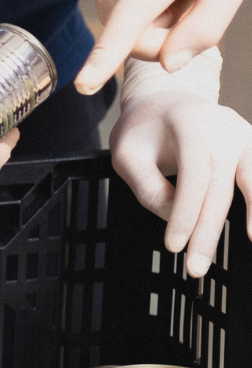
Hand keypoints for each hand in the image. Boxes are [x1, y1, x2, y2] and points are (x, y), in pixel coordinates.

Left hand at [109, 50, 251, 276]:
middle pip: (221, 187)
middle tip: (196, 268)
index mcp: (190, 124)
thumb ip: (147, 186)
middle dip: (208, 231)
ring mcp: (245, 136)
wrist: (167, 99)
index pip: (192, 177)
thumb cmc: (144, 129)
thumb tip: (172, 218)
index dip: (184, 214)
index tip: (174, 246)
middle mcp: (225, 128)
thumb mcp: (127, 154)